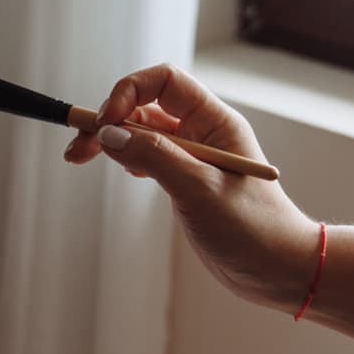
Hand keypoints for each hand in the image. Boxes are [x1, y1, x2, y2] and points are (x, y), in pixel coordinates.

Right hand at [64, 62, 320, 311]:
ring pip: (140, 133)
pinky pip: (145, 156)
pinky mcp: (182, 181)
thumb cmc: (253, 228)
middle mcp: (202, 133)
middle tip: (76, 146)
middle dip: (108, 119)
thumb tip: (108, 133)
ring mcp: (191, 157)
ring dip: (109, 140)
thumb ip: (154, 156)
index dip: (129, 91)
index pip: (165, 82)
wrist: (278, 271)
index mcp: (214, 122)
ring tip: (77, 157)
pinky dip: (123, 158)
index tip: (104, 121)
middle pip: (144, 107)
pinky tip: (115, 168)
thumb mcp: (200, 190)